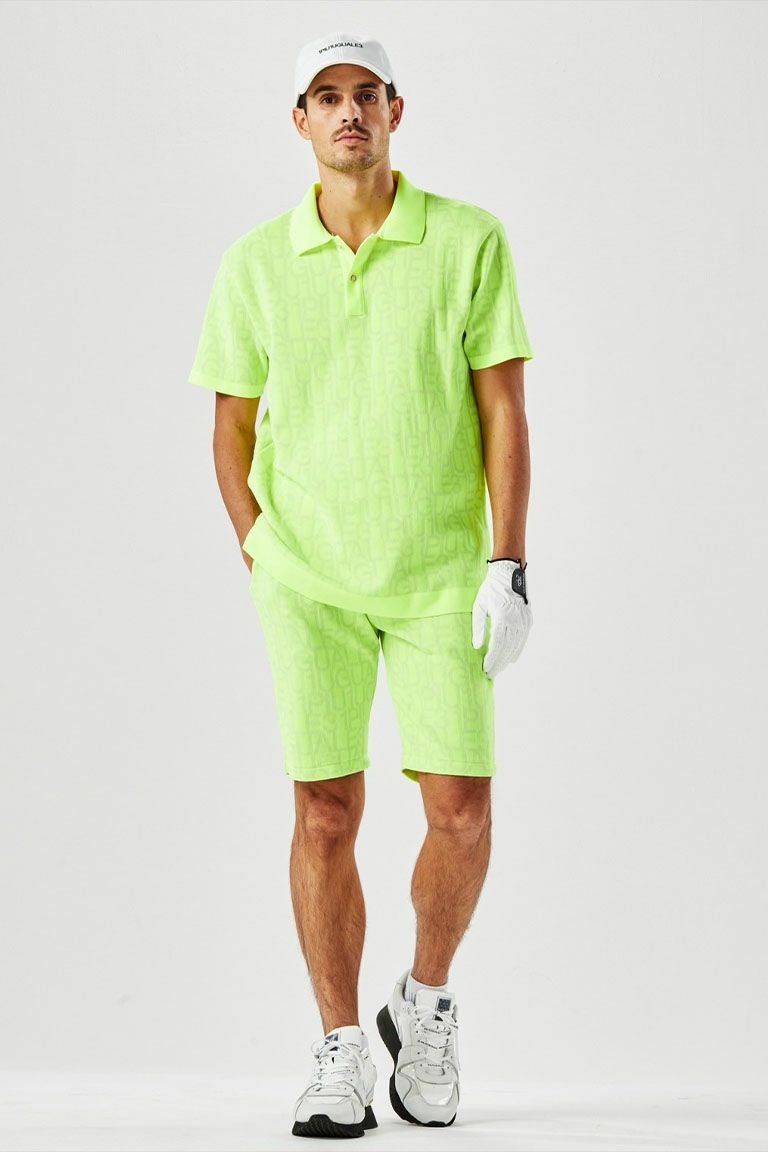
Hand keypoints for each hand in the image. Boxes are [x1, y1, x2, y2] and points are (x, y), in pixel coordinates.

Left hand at [471, 558, 532, 677]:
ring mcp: (524, 619)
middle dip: (499, 662)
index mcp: (502, 616)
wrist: (509, 572)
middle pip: (507, 648)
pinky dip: (517, 649)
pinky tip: (512, 658)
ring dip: (507, 658)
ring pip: (516, 645)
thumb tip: (477, 646)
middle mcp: (515, 620)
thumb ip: (478, 626)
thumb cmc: (491, 588)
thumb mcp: (479, 605)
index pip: (497, 644)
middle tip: (491, 674)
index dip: (492, 658)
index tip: (485, 668)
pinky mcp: (528, 618)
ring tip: (499, 668)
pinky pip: (523, 638)